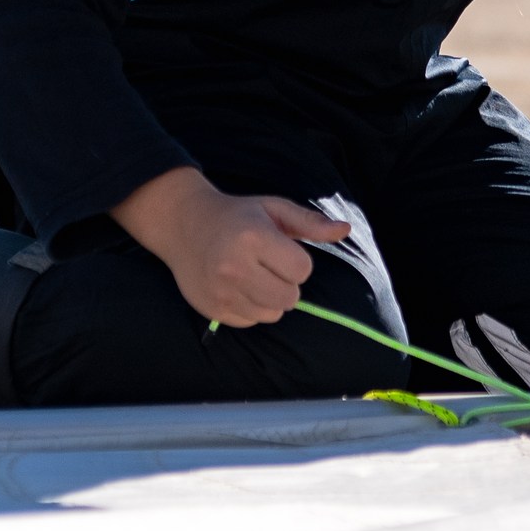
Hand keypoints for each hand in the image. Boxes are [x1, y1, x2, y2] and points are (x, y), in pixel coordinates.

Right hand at [111, 166, 351, 326]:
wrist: (184, 224)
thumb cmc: (237, 215)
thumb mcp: (274, 209)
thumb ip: (311, 223)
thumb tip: (345, 230)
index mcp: (254, 238)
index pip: (302, 270)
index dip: (296, 261)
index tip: (279, 249)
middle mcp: (234, 267)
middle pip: (290, 297)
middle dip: (287, 282)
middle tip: (268, 265)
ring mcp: (221, 291)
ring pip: (273, 313)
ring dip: (270, 297)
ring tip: (253, 275)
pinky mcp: (212, 309)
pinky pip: (251, 321)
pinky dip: (251, 307)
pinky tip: (238, 287)